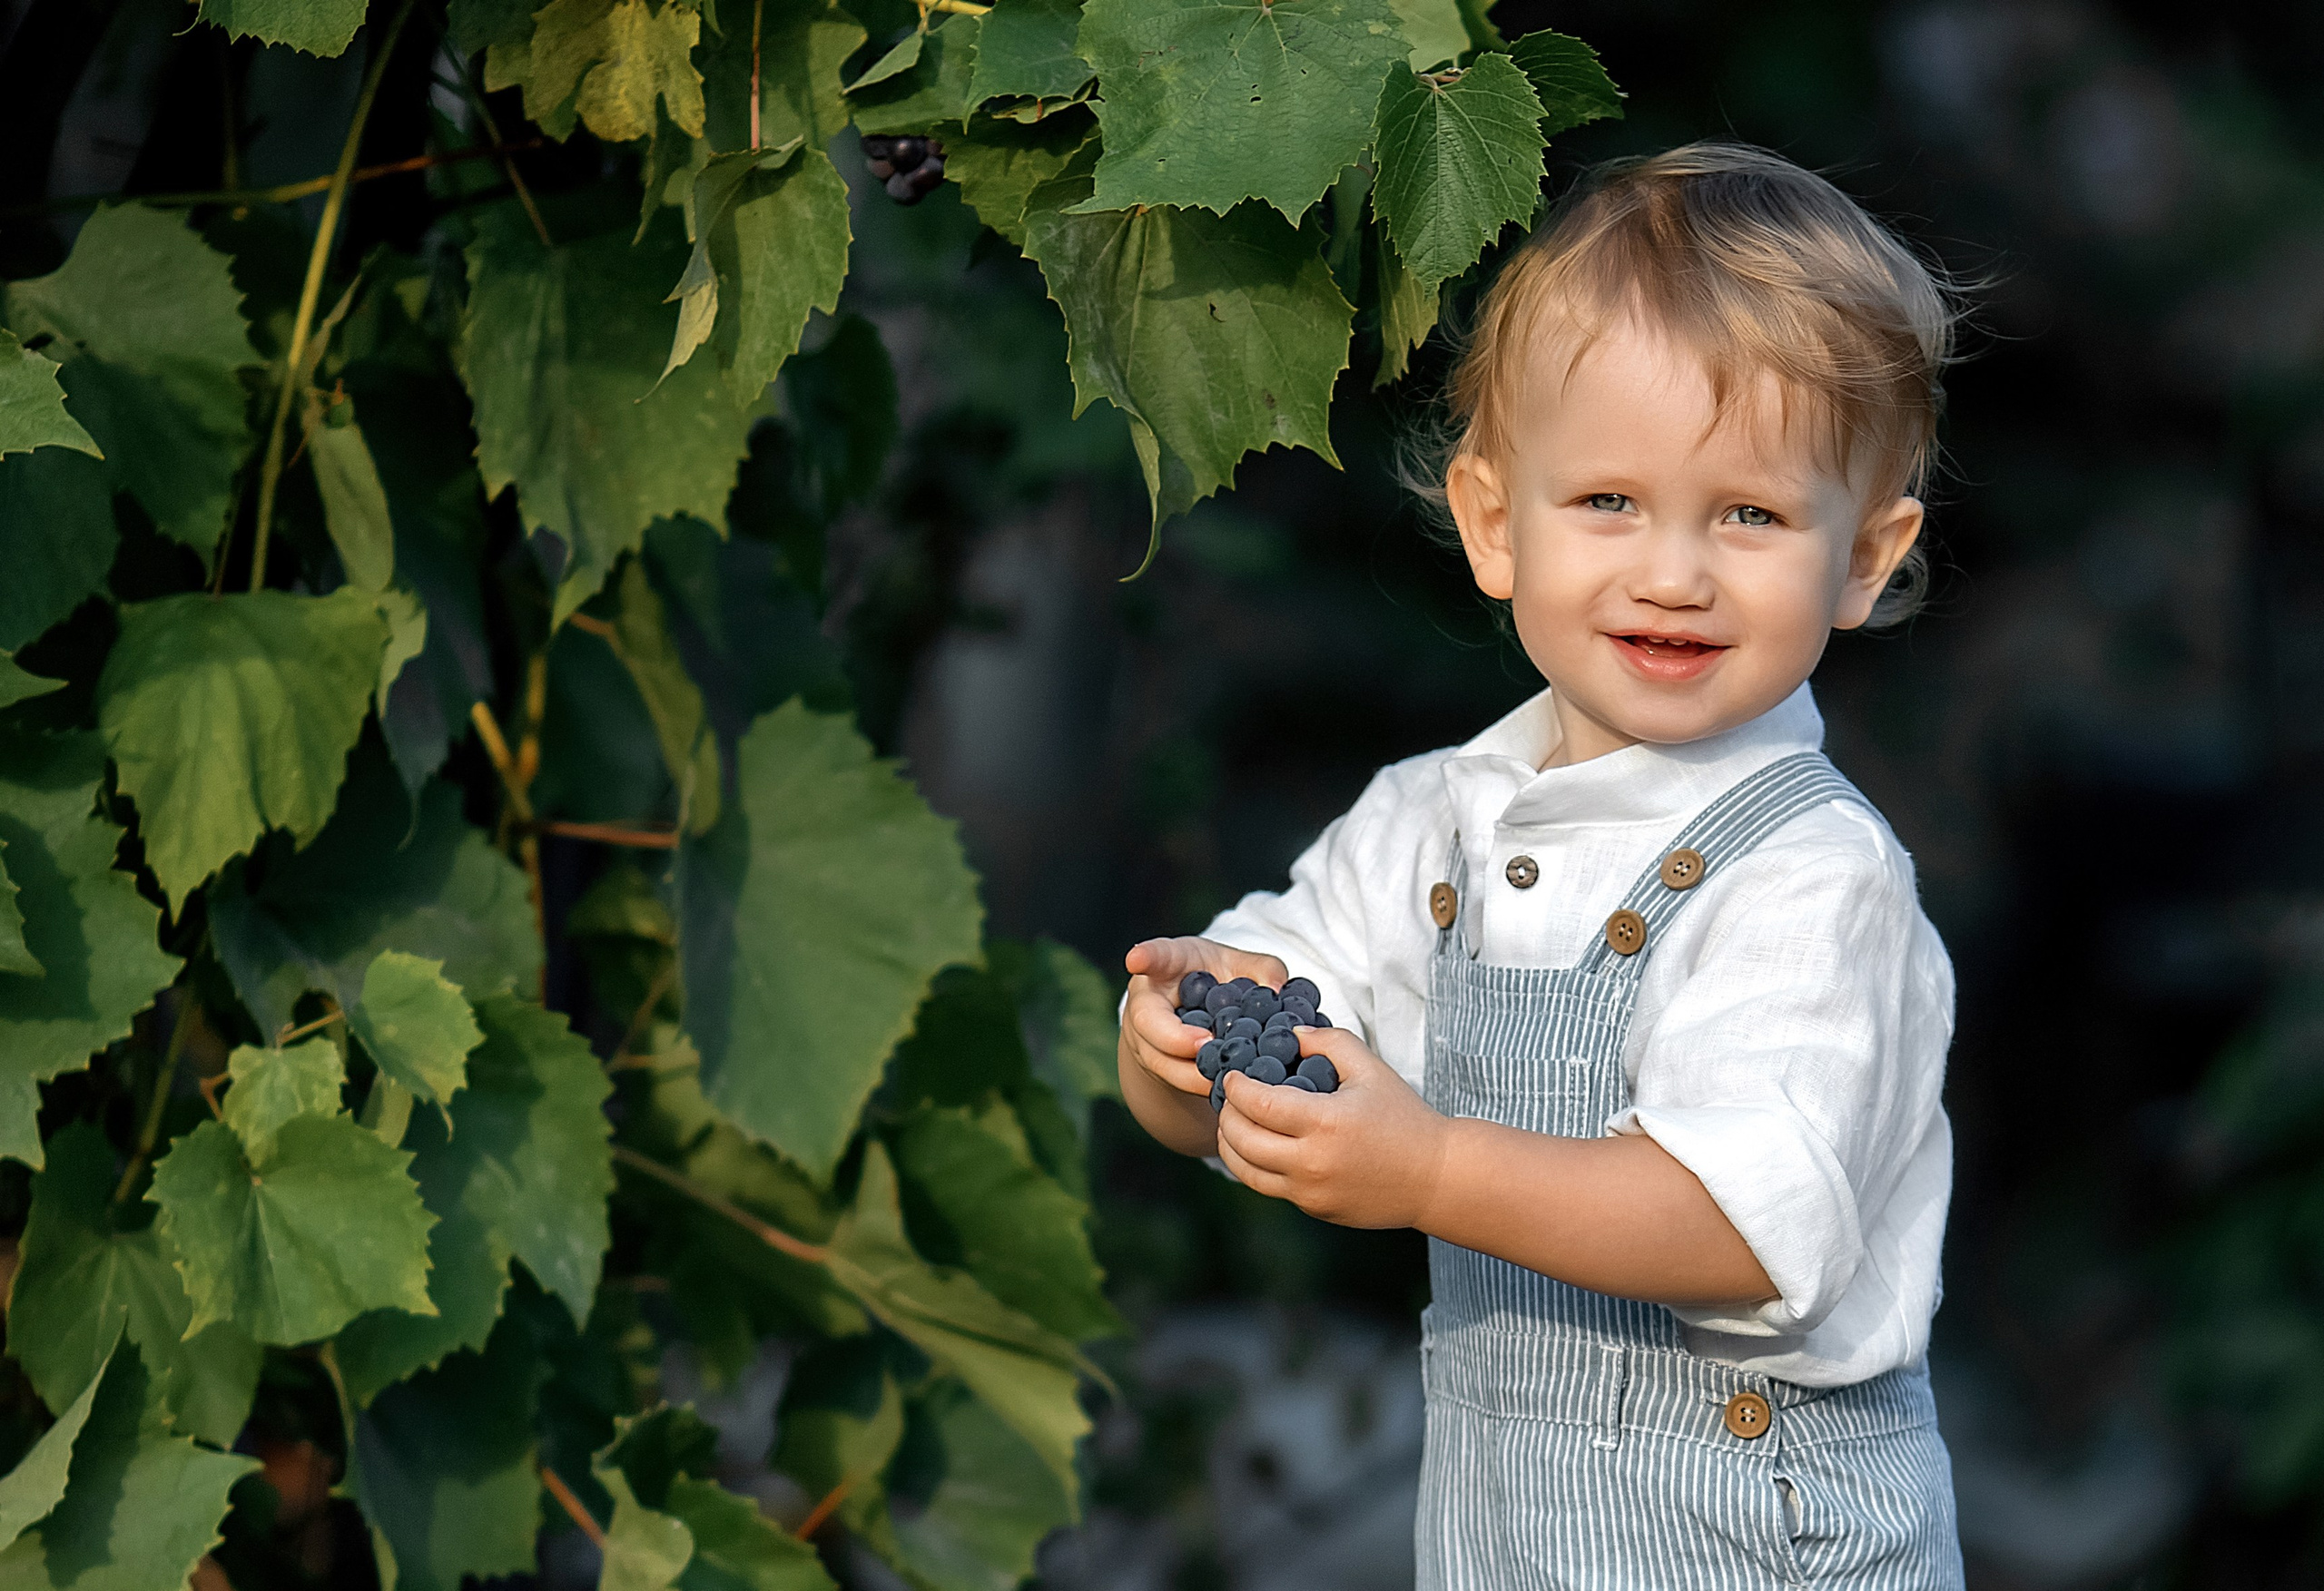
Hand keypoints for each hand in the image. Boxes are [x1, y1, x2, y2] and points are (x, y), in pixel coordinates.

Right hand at [1116, 936, 1286, 1155]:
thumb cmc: (1216, 979)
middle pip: (1148, 1020)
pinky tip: (1226, 1092)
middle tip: (1206, 1043)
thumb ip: (1263, 969)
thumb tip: (1278, 990)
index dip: (1145, 957)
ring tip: (1223, 1077)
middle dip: (1175, 1036)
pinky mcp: (1158, 1067)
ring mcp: (1146, 1038)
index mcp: (1168, 964)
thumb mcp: (1239, 966)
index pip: (1154, 956)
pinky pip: (1174, 1080)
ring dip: (1190, 1073)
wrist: (1193, 1014)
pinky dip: (1200, 1086)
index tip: (1137, 959)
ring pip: (1158, 1060)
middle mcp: (1148, 1001)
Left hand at [1214, 1026, 1452, 1229]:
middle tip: (1229, 1098)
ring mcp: (1311, 1192)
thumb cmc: (1405, 1118)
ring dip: (1230, 1145)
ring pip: (1246, 1171)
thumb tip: (1291, 1034)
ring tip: (1233, 1124)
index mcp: (1324, 1122)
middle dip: (1226, 1114)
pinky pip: (1271, 1187)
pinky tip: (1260, 1147)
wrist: (1436, 1177)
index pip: (1256, 1104)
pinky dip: (1256, 1166)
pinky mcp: (1315, 1209)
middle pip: (1241, 1139)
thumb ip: (1329, 1041)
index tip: (1233, 1075)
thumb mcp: (1371, 1069)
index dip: (1236, 1086)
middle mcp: (1312, 1162)